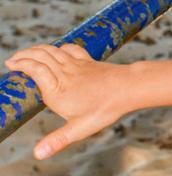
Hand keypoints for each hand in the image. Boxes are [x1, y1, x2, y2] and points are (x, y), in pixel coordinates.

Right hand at [4, 43, 126, 158]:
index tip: (10, 65)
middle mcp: (65, 74)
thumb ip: (57, 140)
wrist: (130, 87)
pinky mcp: (88, 61)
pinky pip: (71, 49)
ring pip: (54, 51)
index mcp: (57, 90)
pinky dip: (60, 47)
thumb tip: (37, 154)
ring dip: (38, 49)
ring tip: (27, 53)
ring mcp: (77, 65)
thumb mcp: (79, 128)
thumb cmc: (105, 108)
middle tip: (12, 59)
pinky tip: (58, 50)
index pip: (35, 70)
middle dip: (24, 55)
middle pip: (41, 56)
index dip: (22, 65)